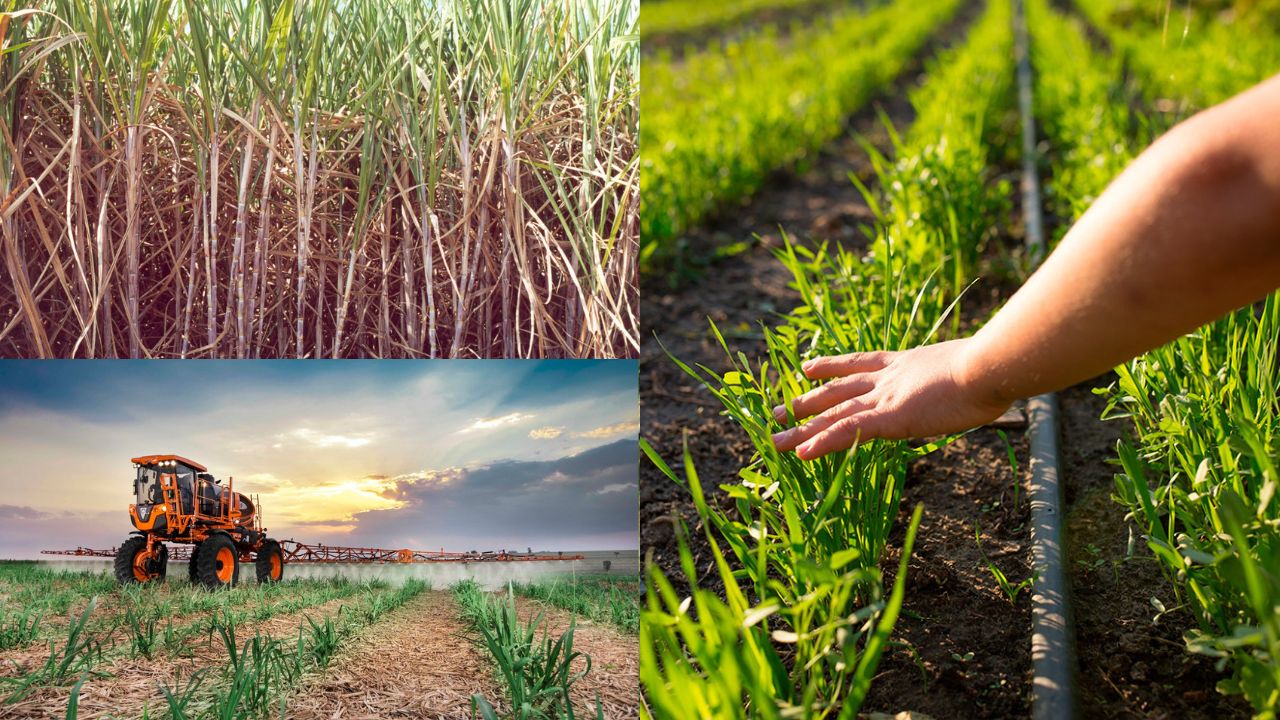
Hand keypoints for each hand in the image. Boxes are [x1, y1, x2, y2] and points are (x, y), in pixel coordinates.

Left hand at [770, 339, 1011, 459]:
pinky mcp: (890, 417)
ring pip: (833, 414)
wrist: (992, 364)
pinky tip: (800, 453)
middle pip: (837, 390)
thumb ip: (963, 378)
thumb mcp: (972, 370)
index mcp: (906, 363)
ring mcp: (887, 397)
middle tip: (779, 408)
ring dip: (802, 428)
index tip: (808, 367)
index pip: (861, 363)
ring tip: (773, 438)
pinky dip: (822, 442)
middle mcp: (889, 377)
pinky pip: (847, 431)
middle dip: (808, 400)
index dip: (832, 366)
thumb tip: (982, 385)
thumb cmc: (995, 367)